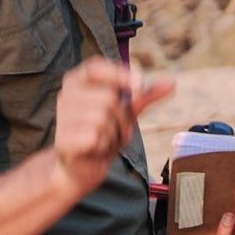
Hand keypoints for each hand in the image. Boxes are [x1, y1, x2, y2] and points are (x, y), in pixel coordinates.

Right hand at [53, 59, 173, 195]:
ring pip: (104, 119)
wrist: (83, 167)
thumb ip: (144, 96)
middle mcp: (65, 94)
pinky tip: (95, 149)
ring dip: (114, 134)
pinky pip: (96, 137)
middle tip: (114, 130)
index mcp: (77, 80)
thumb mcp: (126, 112)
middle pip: (109, 99)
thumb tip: (171, 82)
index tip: (140, 85)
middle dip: (122, 119)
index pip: (96, 67)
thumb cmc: (104, 134)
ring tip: (104, 140)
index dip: (121, 74)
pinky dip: (103, 146)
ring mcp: (62, 117)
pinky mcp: (63, 139)